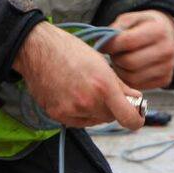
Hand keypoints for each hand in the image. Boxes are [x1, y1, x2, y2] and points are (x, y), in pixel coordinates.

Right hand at [14, 23, 144, 130]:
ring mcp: (72, 110)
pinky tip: (74, 96)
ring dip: (96, 110)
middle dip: (112, 107)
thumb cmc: (70, 51)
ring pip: (95, 120)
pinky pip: (79, 122)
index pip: (128, 118)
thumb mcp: (102, 63)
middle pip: (111, 117)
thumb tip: (136, 100)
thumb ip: (121, 86)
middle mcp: (88, 101)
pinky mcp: (58, 115)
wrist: (37, 50)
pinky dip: (81, 113)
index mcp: (103, 86)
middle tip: (103, 91)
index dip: (136, 119)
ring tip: (85, 89)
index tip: (137, 117)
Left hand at [104, 10, 173, 90]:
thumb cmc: (146, 26)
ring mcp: (167, 68)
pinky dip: (127, 79)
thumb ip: (116, 28)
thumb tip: (100, 43)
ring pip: (131, 77)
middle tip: (113, 53)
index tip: (102, 45)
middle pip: (129, 62)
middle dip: (115, 58)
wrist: (169, 35)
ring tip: (120, 60)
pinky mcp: (165, 80)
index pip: (128, 41)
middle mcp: (166, 50)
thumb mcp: (132, 19)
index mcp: (158, 31)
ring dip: (119, 70)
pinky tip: (127, 69)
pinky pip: (137, 85)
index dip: (110, 44)